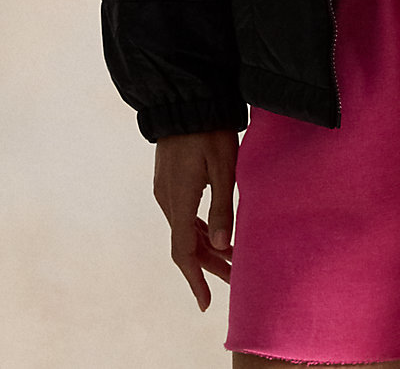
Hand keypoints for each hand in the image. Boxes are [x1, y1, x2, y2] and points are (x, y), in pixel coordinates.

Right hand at [152, 128, 238, 311]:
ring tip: (230, 260)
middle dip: (209, 266)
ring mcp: (165, 188)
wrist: (185, 98)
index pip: (183, 252)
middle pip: (185, 244)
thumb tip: (221, 246)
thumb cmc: (210, 130)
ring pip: (184, 229)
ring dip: (205, 246)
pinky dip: (198, 228)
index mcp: (179, 200)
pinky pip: (182, 213)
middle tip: (234, 281)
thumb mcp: (223, 166)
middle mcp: (167, 199)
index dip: (196, 279)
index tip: (207, 302)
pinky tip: (215, 232)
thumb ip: (222, 206)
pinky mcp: (168, 179)